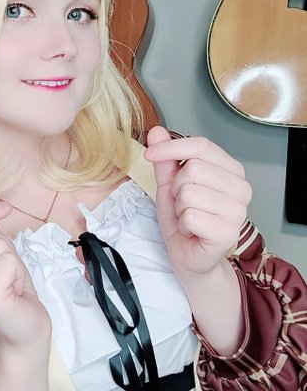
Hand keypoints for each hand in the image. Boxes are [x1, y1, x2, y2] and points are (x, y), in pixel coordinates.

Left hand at [144, 126, 251, 278]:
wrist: (190, 257)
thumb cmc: (184, 221)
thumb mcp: (169, 185)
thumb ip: (166, 159)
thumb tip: (157, 132)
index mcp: (231, 170)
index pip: (201, 145)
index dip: (171, 147)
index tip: (149, 154)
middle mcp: (241, 188)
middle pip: (193, 169)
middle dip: (176, 188)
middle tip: (182, 204)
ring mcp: (238, 211)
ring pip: (189, 193)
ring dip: (179, 208)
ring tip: (187, 218)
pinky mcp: (228, 232)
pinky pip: (190, 216)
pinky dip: (183, 225)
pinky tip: (192, 231)